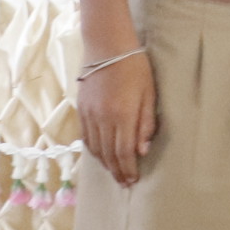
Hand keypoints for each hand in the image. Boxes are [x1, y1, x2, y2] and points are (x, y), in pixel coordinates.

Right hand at [77, 51, 155, 186]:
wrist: (107, 47)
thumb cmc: (135, 68)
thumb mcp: (149, 93)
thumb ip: (146, 123)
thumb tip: (142, 151)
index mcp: (122, 115)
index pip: (123, 152)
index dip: (128, 168)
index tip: (133, 180)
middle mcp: (103, 118)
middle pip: (108, 154)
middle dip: (117, 171)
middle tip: (124, 183)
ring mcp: (89, 114)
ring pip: (95, 148)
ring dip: (105, 164)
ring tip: (114, 173)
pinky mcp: (81, 109)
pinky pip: (85, 137)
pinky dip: (93, 151)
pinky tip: (100, 156)